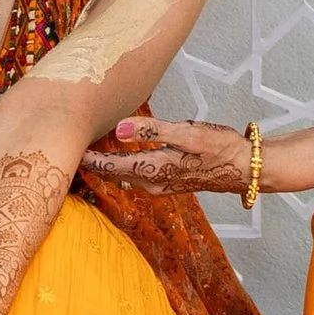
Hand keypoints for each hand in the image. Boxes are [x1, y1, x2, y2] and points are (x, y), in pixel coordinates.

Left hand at [80, 110, 253, 196]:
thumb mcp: (188, 133)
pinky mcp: (167, 182)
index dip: (90, 159)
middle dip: (93, 164)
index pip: (112, 166)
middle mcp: (153, 182)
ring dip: (107, 166)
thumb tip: (120, 129)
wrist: (243, 168)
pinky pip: (137, 176)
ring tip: (89, 151)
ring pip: (125, 176)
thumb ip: (153, 130)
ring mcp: (160, 185)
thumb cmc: (219, 148)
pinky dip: (123, 167)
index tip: (70, 150)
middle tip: (71, 149)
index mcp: (155, 169)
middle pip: (114, 174)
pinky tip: (119, 156)